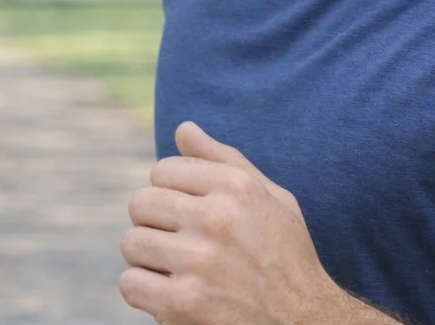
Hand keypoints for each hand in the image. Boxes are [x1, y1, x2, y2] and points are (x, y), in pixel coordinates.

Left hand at [119, 120, 346, 323]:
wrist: (304, 320)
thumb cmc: (286, 253)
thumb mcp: (268, 196)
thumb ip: (223, 158)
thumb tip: (182, 128)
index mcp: (235, 186)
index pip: (163, 169)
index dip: (169, 190)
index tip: (185, 210)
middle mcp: (215, 217)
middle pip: (142, 202)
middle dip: (154, 220)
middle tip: (177, 239)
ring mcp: (197, 262)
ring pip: (132, 242)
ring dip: (148, 257)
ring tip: (174, 265)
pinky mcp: (183, 304)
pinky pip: (130, 283)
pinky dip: (144, 289)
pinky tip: (168, 290)